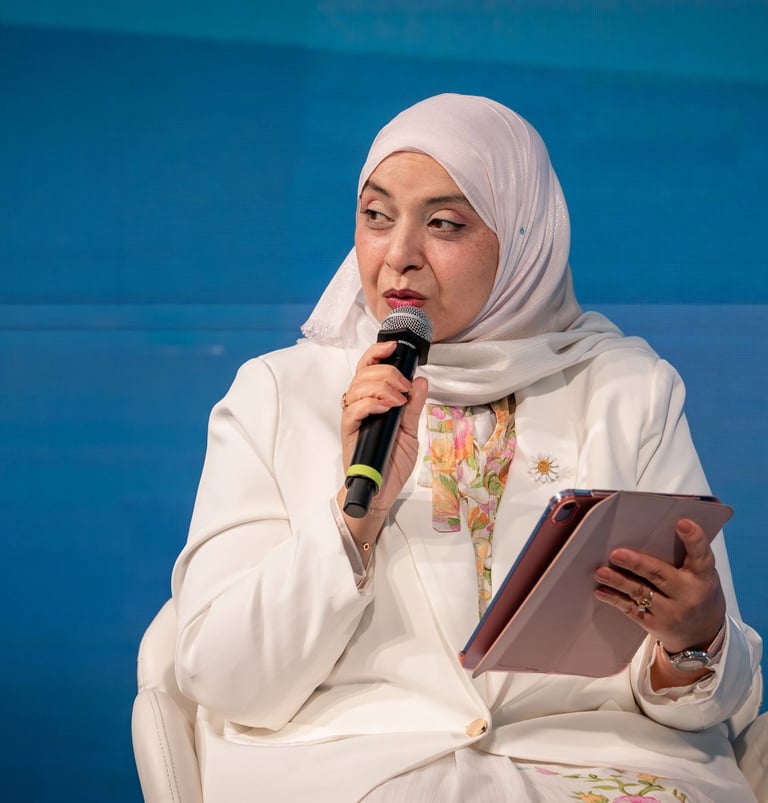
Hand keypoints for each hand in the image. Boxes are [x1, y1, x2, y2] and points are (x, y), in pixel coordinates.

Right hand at [337, 340, 427, 551]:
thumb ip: (414, 407)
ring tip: (398, 399)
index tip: (394, 347)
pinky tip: (385, 407)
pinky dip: (370, 403)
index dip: (378, 353)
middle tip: (404, 387)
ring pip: (357, 387)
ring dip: (381, 386)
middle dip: (386, 372)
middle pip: (363, 372)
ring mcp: (353, 419)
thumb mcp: (410, 431)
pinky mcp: (349, 433)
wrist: (382, 492)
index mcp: (373, 400)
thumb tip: (422, 380)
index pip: (369, 367)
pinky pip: (352, 410)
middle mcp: (360, 405)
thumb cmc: (393, 462)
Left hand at [593, 518, 725, 656]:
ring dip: (618, 581)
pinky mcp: (655, 624)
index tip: (682, 523)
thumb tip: (645, 532)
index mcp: (703, 576)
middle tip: (616, 554)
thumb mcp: (700, 574)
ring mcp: (672, 612)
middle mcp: (688, 594)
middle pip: (660, 574)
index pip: (701, 554)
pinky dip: (614, 599)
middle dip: (636, 564)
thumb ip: (682, 556)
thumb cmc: (697, 592)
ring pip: (640, 592)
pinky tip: (601, 590)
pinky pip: (631, 609)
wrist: (702, 635)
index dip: (693, 538)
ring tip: (601, 572)